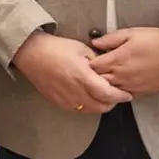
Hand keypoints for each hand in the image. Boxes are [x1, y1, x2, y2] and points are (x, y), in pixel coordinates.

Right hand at [10, 31, 132, 113]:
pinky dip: (86, 105)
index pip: (108, 94)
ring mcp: (66, 98)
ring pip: (90, 110)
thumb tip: (109, 70)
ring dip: (99, 105)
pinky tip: (86, 96)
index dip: (120, 96)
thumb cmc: (55, 48)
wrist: (31, 53)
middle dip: (112, 102)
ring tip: (101, 96)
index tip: (126, 94)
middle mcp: (75, 91)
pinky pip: (78, 109)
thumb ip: (98, 62)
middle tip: (116, 95)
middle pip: (101, 106)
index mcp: (83, 76)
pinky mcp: (58, 101)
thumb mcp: (81, 48)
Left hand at [90, 27, 158, 96]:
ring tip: (108, 75)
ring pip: (110, 90)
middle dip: (94, 75)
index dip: (89, 62)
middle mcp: (122, 75)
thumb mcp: (131, 33)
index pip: (93, 67)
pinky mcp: (142, 92)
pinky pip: (124, 95)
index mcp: (117, 60)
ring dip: (106, 84)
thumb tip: (95, 42)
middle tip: (96, 68)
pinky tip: (121, 82)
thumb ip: (110, 39)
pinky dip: (119, 90)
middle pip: (99, 81)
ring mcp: (132, 85)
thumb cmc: (157, 41)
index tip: (91, 58)